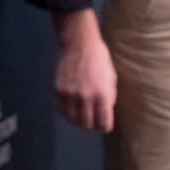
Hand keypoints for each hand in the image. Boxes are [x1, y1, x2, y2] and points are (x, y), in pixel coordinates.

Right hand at [52, 9, 116, 131]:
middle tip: (93, 119)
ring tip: (82, 114)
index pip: (104, 124)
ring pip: (72, 120)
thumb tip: (106, 113)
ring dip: (78, 120)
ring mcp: (69, 96)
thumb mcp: (111, 78)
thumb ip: (109, 97)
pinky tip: (72, 107)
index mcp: (102, 95)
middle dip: (92, 125)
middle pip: (87, 125)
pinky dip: (67, 112)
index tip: (104, 123)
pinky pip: (62, 111)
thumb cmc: (100, 60)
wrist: (79, 44)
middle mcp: (85, 98)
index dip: (105, 126)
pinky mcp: (58, 92)